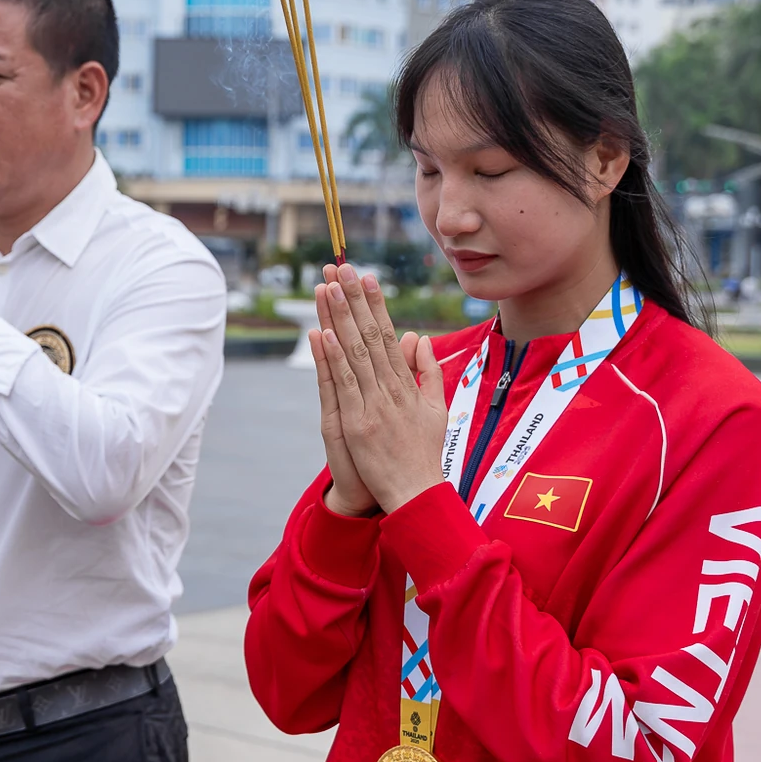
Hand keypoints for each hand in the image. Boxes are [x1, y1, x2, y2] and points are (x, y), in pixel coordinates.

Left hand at [312, 263, 447, 514]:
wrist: (417, 494)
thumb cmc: (424, 453)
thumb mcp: (436, 409)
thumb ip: (428, 373)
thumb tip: (420, 338)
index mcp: (407, 385)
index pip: (388, 335)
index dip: (376, 304)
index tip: (367, 276)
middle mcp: (391, 389)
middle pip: (370, 336)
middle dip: (355, 300)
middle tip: (342, 267)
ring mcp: (373, 405)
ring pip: (354, 354)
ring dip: (340, 318)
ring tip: (329, 288)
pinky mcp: (357, 424)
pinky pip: (343, 385)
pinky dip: (333, 359)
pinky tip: (323, 333)